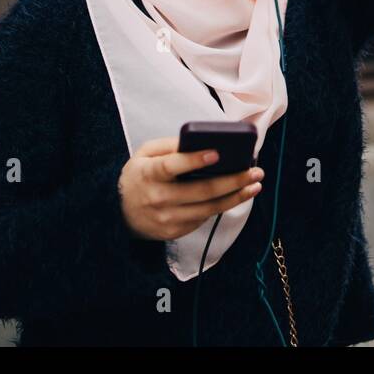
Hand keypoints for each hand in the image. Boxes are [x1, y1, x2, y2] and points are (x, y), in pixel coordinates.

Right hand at [118, 136, 263, 240]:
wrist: (118, 213)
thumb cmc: (138, 176)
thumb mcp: (145, 153)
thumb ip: (170, 145)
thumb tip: (202, 141)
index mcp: (149, 173)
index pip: (172, 166)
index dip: (194, 160)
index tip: (217, 153)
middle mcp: (158, 198)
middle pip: (201, 190)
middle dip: (233, 181)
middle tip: (255, 172)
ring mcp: (166, 218)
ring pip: (208, 208)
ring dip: (236, 197)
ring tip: (255, 184)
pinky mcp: (174, 232)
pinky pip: (204, 218)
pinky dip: (222, 206)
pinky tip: (237, 196)